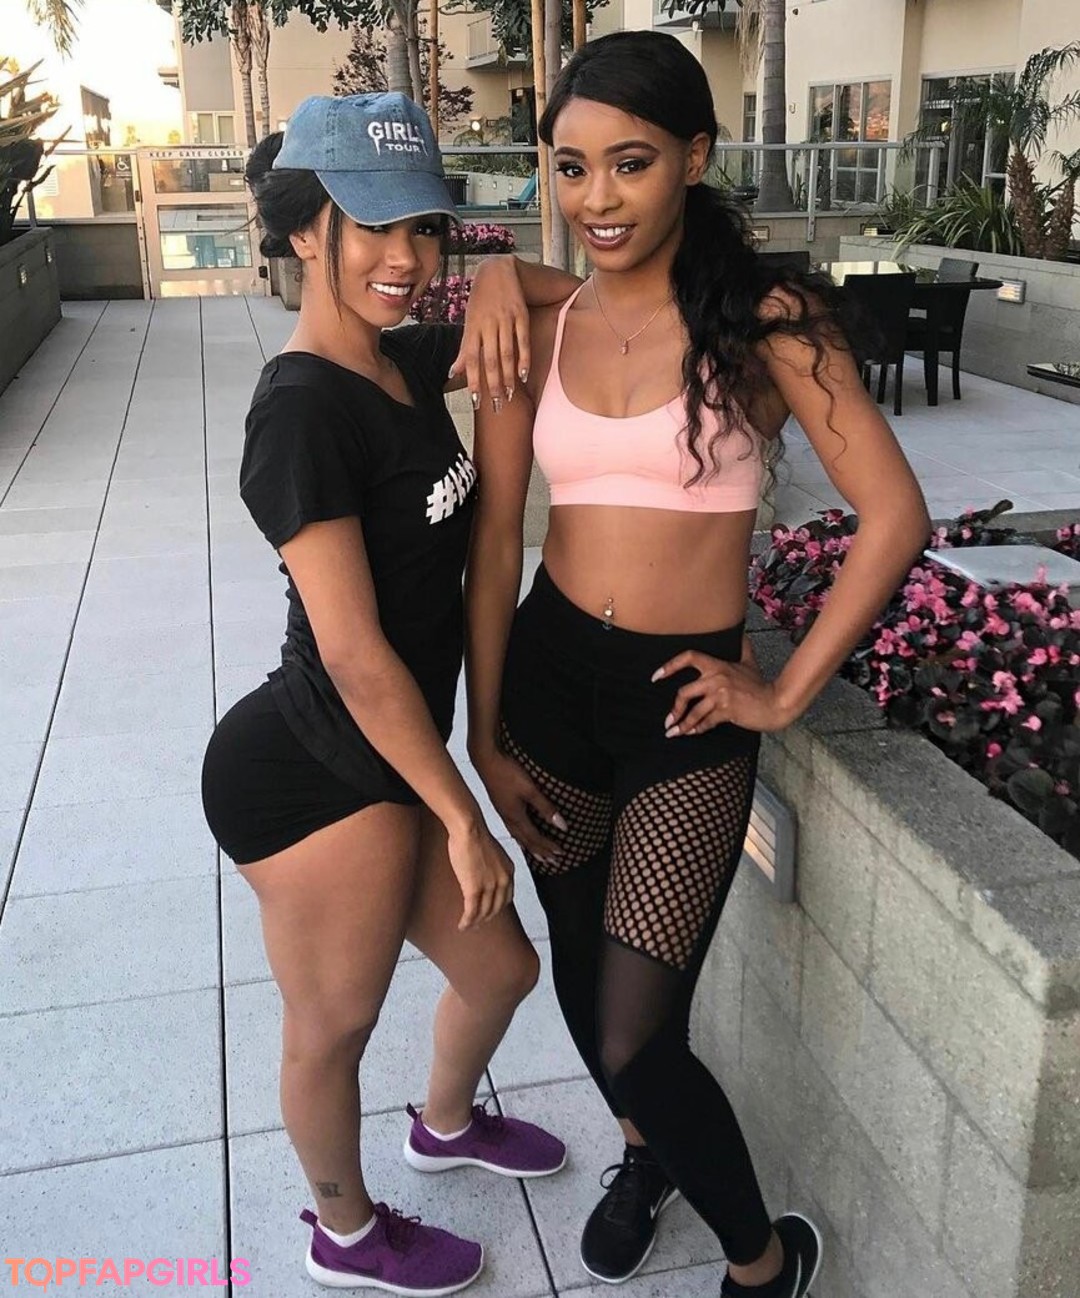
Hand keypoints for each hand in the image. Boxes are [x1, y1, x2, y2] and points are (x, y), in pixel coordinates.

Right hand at [445, 823, 515, 929]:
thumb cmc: (475, 834)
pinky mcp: (474, 889)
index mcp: (509, 871)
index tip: (490, 912)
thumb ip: (492, 865)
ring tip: (468, 927)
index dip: (498, 908)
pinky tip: (462, 925)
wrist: (469, 828)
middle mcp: (503, 881)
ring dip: (476, 922)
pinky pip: (471, 912)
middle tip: (478, 924)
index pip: (507, 897)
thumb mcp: (492, 851)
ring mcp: (490, 886)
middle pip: (497, 908)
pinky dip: (467, 921)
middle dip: (487, 918)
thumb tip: (483, 872)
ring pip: (484, 912)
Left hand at [449, 256, 529, 410]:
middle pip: (489, 360)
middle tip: (495, 406)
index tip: (476, 401)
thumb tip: (451, 373)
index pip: (471, 359)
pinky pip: (522, 341)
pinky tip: (523, 375)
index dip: (472, 380)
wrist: (497, 270)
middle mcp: (488, 325)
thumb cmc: (481, 302)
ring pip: (506, 353)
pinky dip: (523, 358)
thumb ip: (463, 349)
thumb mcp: (469, 323)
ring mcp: (505, 320)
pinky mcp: (520, 315)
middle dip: (492, 385)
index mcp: (472, 328)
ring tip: (508, 395)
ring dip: (507, 377)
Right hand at [473, 748, 566, 865]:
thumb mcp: (530, 790)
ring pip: (518, 836)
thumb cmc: (506, 773)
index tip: (560, 854)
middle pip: (527, 841)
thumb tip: (561, 825)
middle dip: (540, 851)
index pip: (535, 838)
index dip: (548, 846)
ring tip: (538, 855)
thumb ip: (546, 808)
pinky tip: (520, 835)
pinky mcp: (501, 807)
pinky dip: (520, 837)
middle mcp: (509, 819)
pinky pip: (512, 829)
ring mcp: (503, 814)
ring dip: (530, 846)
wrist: (486, 760)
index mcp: (516, 817)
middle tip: (552, 862)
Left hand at [653, 637, 794, 735]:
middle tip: (668, 719)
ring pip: (694, 711)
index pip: (689, 657)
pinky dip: (697, 729)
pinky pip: (706, 722)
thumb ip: (742, 648)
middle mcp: (716, 678)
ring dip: (682, 724)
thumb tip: (740, 633)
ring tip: (674, 732)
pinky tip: (691, 733)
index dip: (670, 666)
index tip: (656, 676)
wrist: (775, 703)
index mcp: (717, 665)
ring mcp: (721, 695)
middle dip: (674, 708)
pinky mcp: (727, 711)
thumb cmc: (760, 684)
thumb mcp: (749, 662)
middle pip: (684, 692)